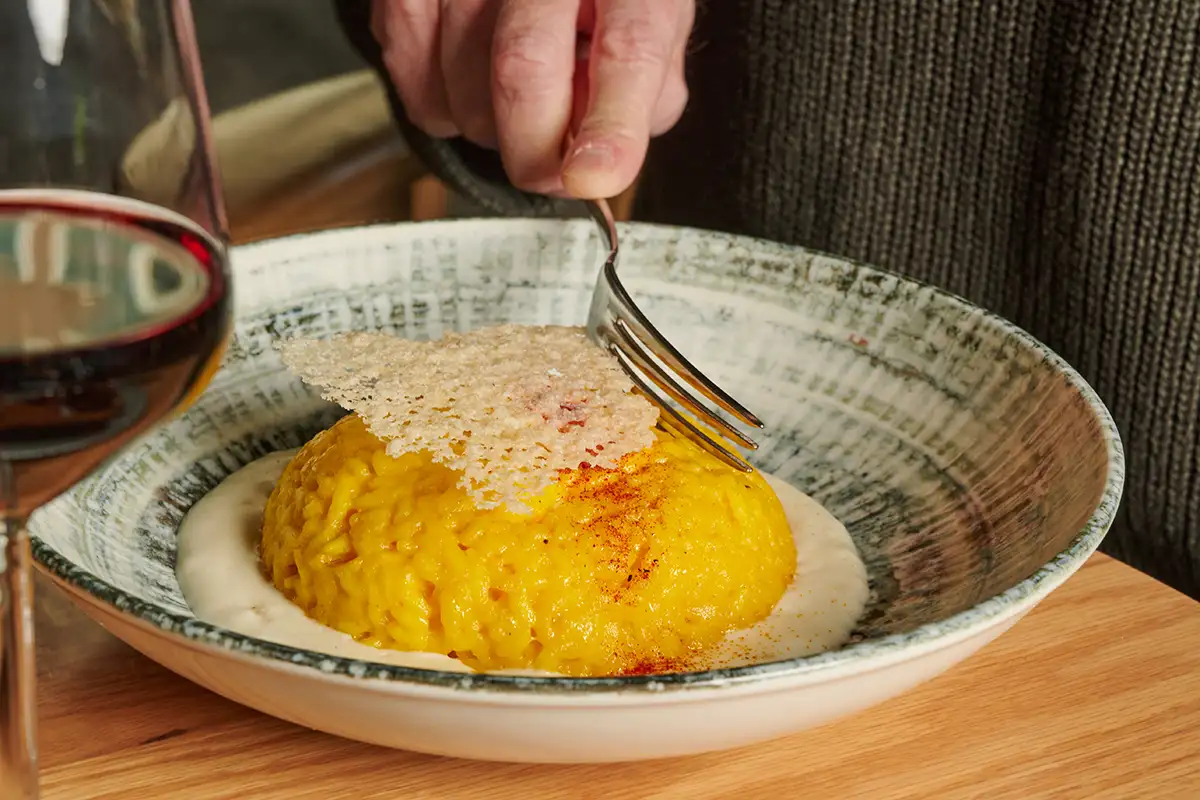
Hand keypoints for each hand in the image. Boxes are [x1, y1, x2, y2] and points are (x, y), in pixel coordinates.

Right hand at [372, 0, 693, 198]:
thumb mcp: (647, 29)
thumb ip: (645, 92)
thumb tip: (604, 158)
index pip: (627, 48)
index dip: (609, 124)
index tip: (588, 178)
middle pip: (523, 70)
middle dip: (534, 153)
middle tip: (551, 171)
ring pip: (465, 91)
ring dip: (491, 130)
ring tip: (515, 97)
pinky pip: (416, 88)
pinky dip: (444, 111)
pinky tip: (470, 79)